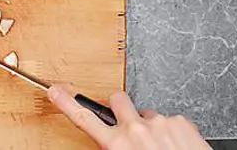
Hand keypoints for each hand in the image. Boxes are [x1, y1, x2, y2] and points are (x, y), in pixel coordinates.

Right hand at [48, 87, 210, 149]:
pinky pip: (170, 120)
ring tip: (159, 146)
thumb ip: (114, 147)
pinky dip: (172, 131)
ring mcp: (159, 123)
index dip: (67, 104)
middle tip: (125, 121)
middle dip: (119, 107)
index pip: (83, 119)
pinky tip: (176, 146)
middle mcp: (136, 130)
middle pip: (117, 100)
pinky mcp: (181, 122)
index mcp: (117, 145)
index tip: (56, 92)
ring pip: (147, 113)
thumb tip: (111, 143)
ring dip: (149, 125)